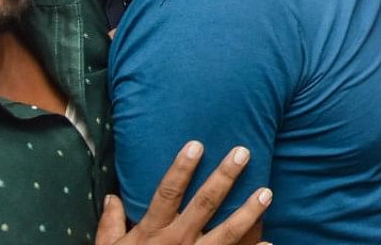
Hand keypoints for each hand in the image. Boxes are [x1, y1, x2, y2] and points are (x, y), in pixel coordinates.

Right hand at [95, 141, 271, 244]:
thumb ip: (110, 224)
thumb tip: (111, 197)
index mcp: (153, 231)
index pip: (168, 192)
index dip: (182, 168)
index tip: (197, 145)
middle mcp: (177, 241)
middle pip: (205, 204)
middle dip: (225, 177)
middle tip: (243, 153)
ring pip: (227, 232)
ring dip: (249, 212)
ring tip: (266, 193)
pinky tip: (269, 242)